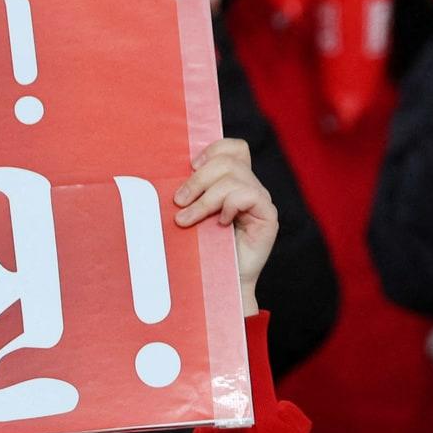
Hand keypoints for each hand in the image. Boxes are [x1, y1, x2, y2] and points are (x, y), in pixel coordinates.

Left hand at [172, 138, 278, 315]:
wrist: (218, 284)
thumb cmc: (200, 250)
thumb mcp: (190, 215)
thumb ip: (188, 194)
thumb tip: (163, 178)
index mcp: (233, 182)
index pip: (233, 148)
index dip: (212, 150)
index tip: (189, 167)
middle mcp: (250, 187)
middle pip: (228, 161)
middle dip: (197, 180)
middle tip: (178, 202)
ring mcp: (261, 201)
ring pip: (233, 178)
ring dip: (203, 199)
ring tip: (185, 220)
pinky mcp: (268, 216)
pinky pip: (247, 195)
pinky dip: (228, 206)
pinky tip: (219, 224)